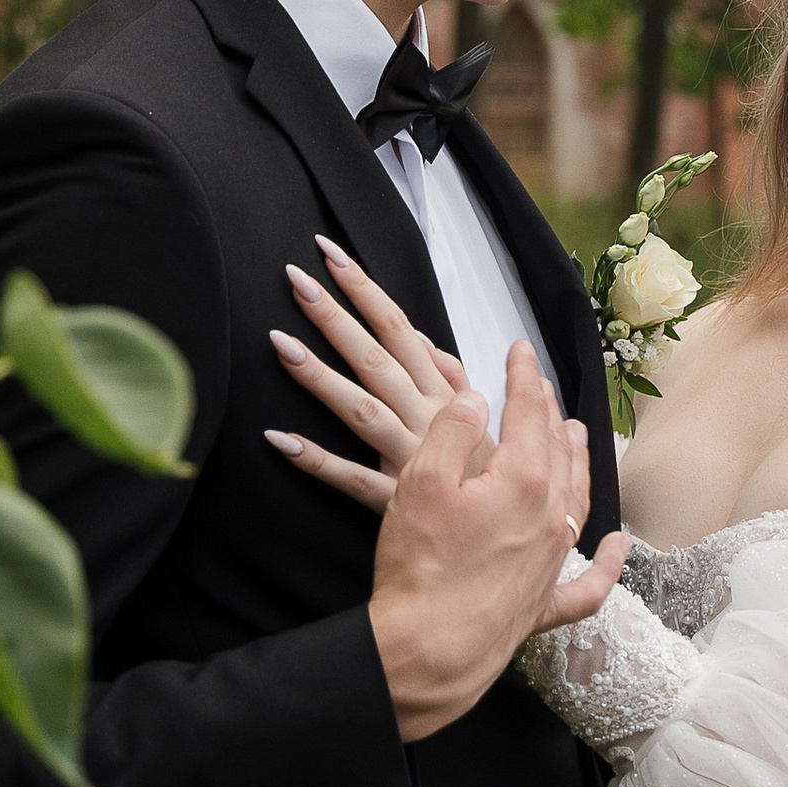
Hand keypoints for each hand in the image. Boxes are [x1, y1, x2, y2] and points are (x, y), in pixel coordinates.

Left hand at [265, 236, 474, 508]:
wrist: (508, 531)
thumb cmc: (488, 473)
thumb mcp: (480, 418)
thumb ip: (451, 376)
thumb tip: (424, 340)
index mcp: (443, 394)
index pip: (399, 329)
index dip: (365, 291)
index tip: (329, 255)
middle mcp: (427, 418)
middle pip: (376, 359)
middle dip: (335, 317)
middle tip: (295, 280)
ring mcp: (410, 457)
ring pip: (361, 410)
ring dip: (320, 377)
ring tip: (279, 344)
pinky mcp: (395, 499)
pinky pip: (352, 479)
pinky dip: (316, 460)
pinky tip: (279, 438)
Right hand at [362, 347, 622, 742]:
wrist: (428, 651)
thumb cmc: (421, 567)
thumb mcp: (422, 482)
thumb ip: (453, 431)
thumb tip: (479, 401)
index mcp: (523, 482)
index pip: (529, 414)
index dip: (524, 378)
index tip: (521, 350)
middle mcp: (550, 519)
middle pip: (559, 453)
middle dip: (551, 414)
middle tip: (541, 388)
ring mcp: (551, 564)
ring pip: (577, 502)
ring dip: (580, 464)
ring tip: (578, 437)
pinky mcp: (542, 605)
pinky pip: (589, 583)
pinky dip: (607, 562)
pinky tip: (618, 547)